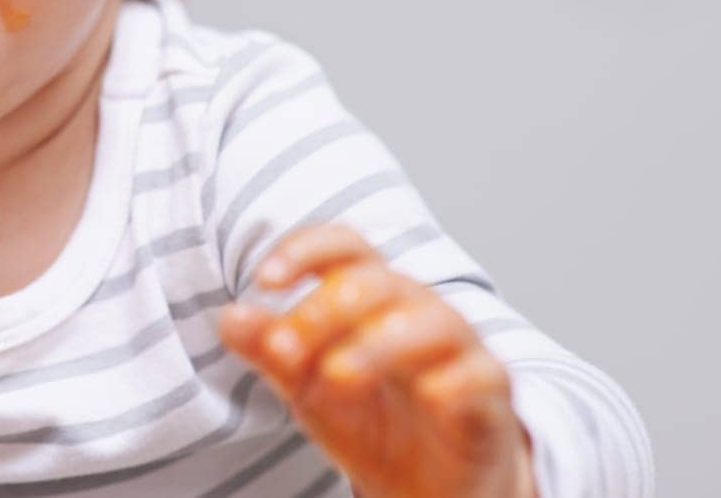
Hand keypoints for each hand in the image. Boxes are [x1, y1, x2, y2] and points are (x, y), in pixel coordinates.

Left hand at [218, 224, 536, 497]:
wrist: (429, 486)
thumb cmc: (372, 419)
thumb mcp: (307, 386)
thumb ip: (272, 350)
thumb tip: (230, 318)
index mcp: (371, 295)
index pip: (344, 247)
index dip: (305, 251)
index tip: (266, 281)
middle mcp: (416, 308)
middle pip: (374, 283)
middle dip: (321, 312)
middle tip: (285, 351)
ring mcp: (458, 347)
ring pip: (428, 321)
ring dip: (375, 346)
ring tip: (335, 378)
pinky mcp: (490, 393)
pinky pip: (479, 374)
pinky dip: (451, 382)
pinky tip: (426, 398)